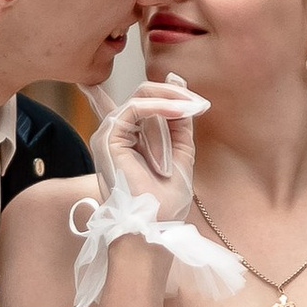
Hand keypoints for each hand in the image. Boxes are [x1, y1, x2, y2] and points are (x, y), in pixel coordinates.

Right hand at [89, 76, 205, 228]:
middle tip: (199, 105)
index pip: (130, 104)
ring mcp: (109, 135)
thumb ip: (179, 120)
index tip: (181, 85)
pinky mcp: (108, 137)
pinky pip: (134, 108)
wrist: (154, 225)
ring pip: (142, 98)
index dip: (156, 90)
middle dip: (174, 95)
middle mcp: (116, 135)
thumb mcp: (181, 151)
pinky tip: (177, 112)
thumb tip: (177, 82)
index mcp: (129, 140)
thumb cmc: (164, 200)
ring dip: (171, 105)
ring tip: (192, 112)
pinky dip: (159, 108)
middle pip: (143, 95)